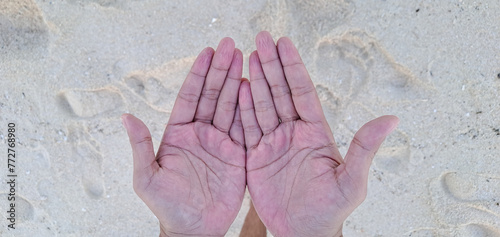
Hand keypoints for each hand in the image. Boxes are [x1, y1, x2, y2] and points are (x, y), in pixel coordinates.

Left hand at [122, 38, 245, 235]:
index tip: (208, 53)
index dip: (198, 74)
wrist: (194, 229)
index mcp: (178, 134)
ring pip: (229, 106)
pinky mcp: (237, 154)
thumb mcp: (147, 178)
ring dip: (236, 82)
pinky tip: (253, 89)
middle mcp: (200, 133)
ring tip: (244, 59)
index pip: (189, 97)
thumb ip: (140, 147)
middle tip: (231, 46)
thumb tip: (127, 118)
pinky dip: (249, 108)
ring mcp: (220, 142)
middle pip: (211, 95)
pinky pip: (244, 127)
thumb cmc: (167, 206)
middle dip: (221, 70)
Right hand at [239, 31, 398, 236]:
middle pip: (280, 92)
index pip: (302, 92)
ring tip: (246, 56)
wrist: (303, 232)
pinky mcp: (257, 156)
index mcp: (315, 133)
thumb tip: (392, 119)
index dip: (292, 67)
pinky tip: (239, 89)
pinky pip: (248, 128)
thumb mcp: (352, 181)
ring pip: (262, 105)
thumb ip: (365, 148)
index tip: (283, 44)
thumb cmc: (331, 210)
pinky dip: (242, 108)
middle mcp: (294, 133)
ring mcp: (274, 143)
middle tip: (261, 39)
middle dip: (270, 65)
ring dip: (255, 81)